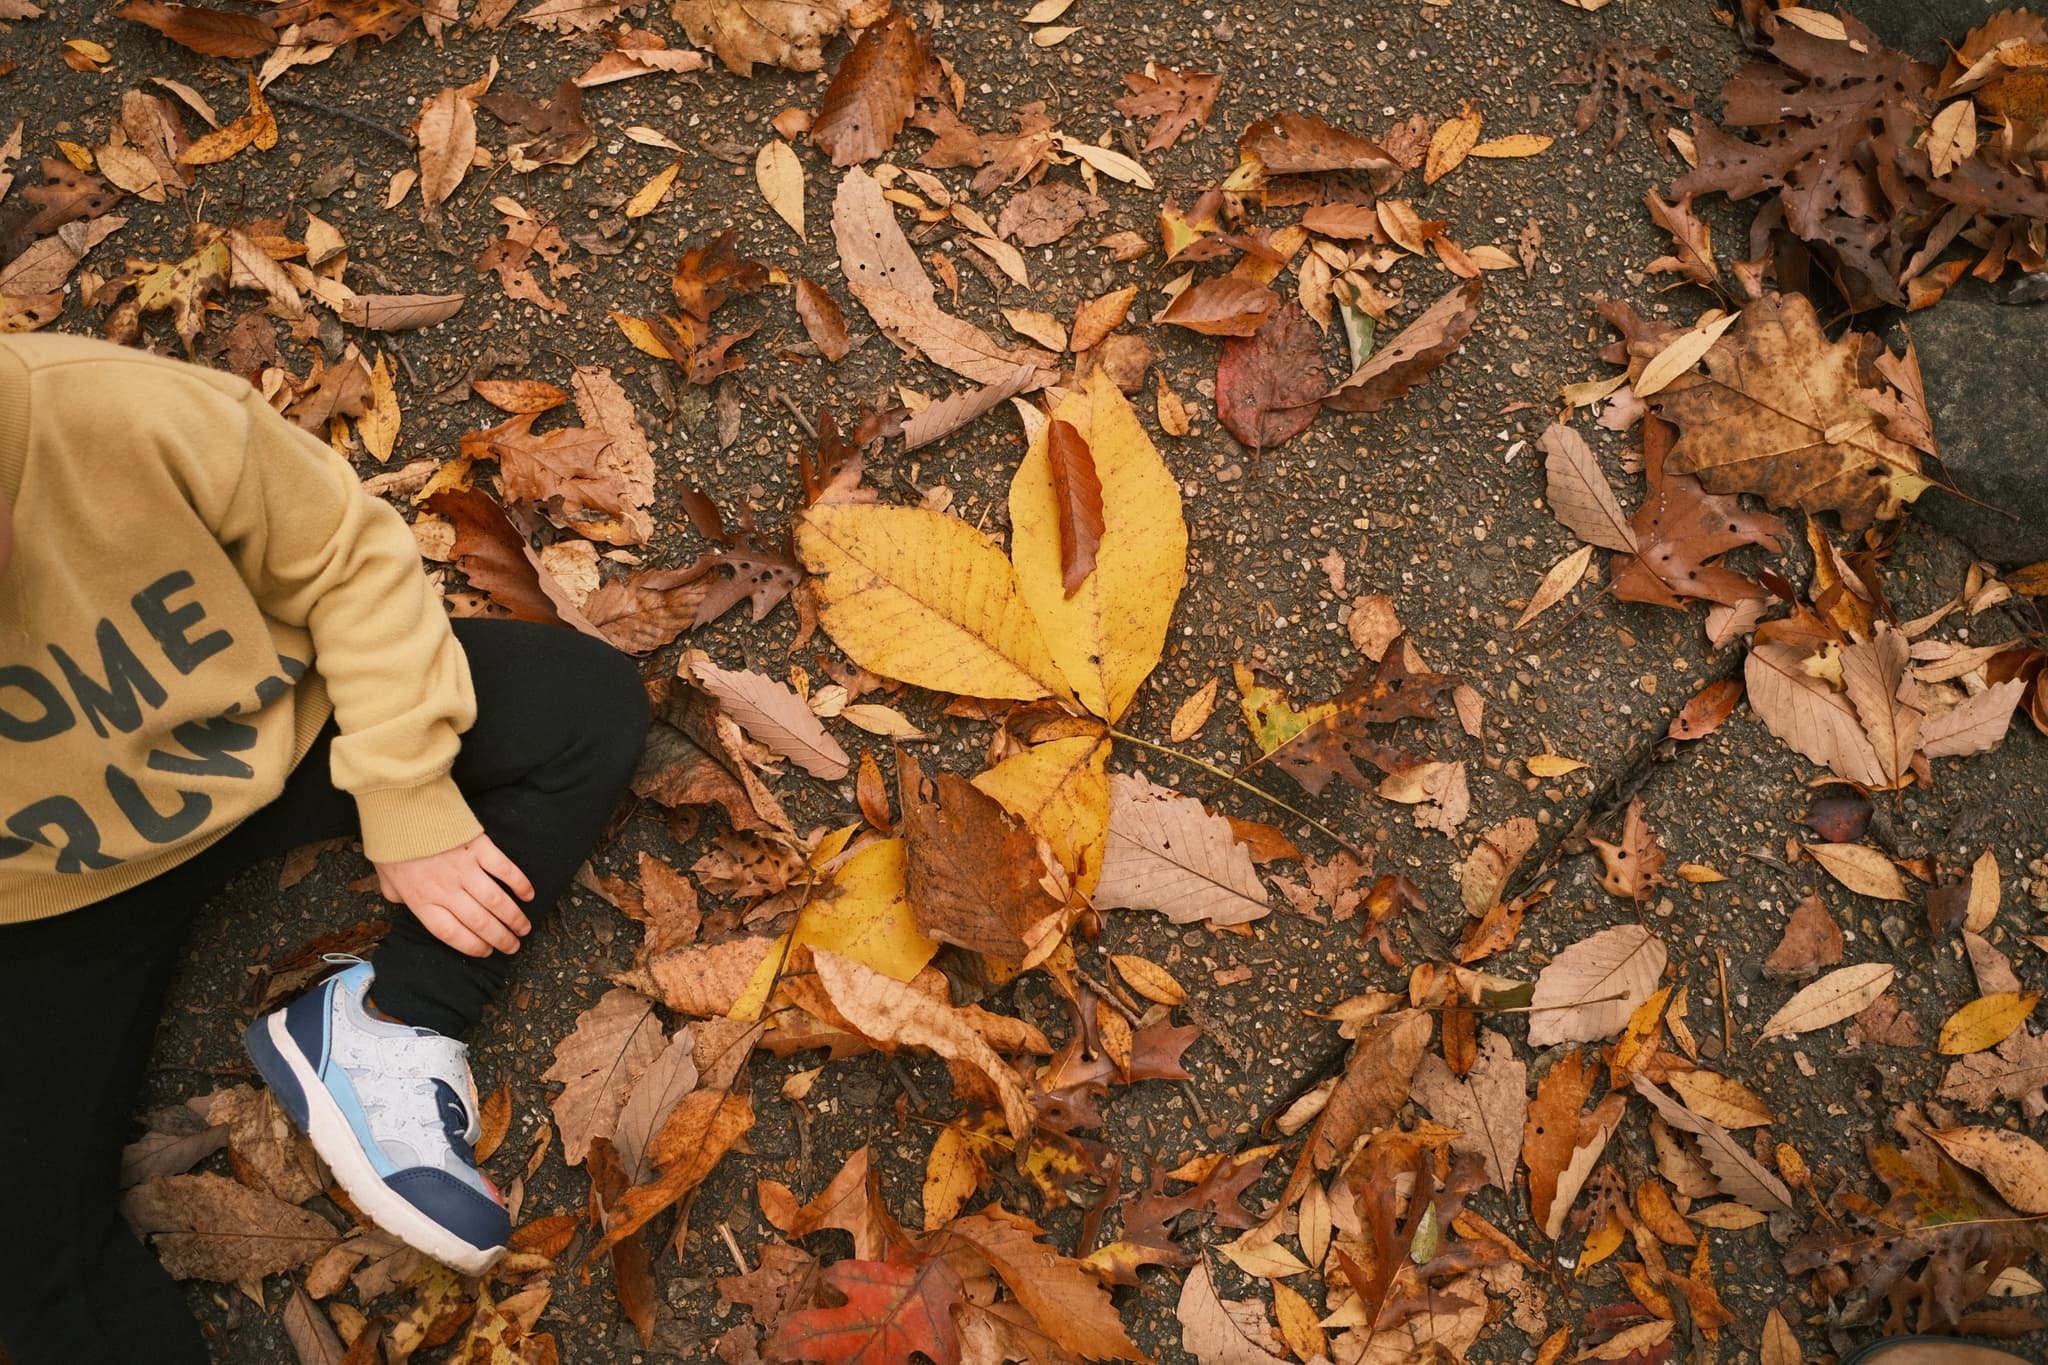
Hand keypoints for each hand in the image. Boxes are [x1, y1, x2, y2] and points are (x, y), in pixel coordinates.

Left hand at [373, 833, 535, 957]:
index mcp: (422, 901)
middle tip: (513, 946)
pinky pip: (504, 870)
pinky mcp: (479, 848)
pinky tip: (528, 895)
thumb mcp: (386, 879)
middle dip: (500, 938)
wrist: (401, 807)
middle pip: (479, 922)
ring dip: (513, 918)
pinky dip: (519, 884)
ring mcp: (465, 869)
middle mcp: (446, 890)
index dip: (472, 946)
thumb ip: (398, 896)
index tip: (486, 951)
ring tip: (524, 928)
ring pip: (496, 902)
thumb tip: (405, 903)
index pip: (452, 933)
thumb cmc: (392, 844)